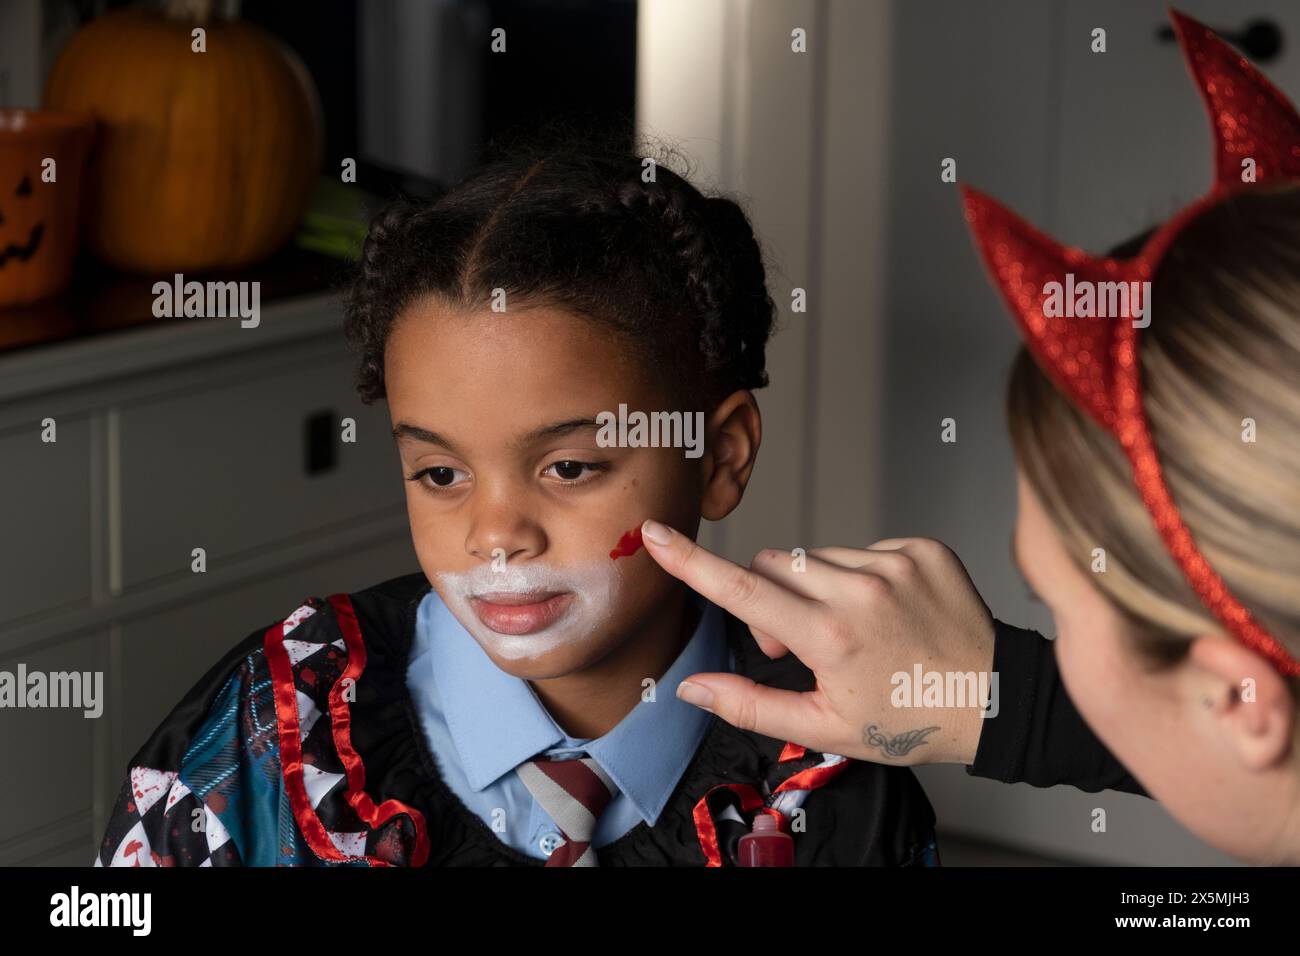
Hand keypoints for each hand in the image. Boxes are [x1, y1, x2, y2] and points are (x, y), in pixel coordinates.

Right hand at [640, 520, 996, 764]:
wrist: (992, 699)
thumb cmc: (909, 719)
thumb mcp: (825, 726)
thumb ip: (750, 704)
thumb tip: (693, 687)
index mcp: (829, 636)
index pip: (742, 588)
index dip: (691, 561)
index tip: (655, 533)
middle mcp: (859, 589)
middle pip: (775, 564)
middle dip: (770, 595)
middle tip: (798, 643)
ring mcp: (893, 563)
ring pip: (817, 556)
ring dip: (817, 586)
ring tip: (853, 628)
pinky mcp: (920, 548)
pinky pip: (862, 548)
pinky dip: (859, 575)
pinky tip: (886, 610)